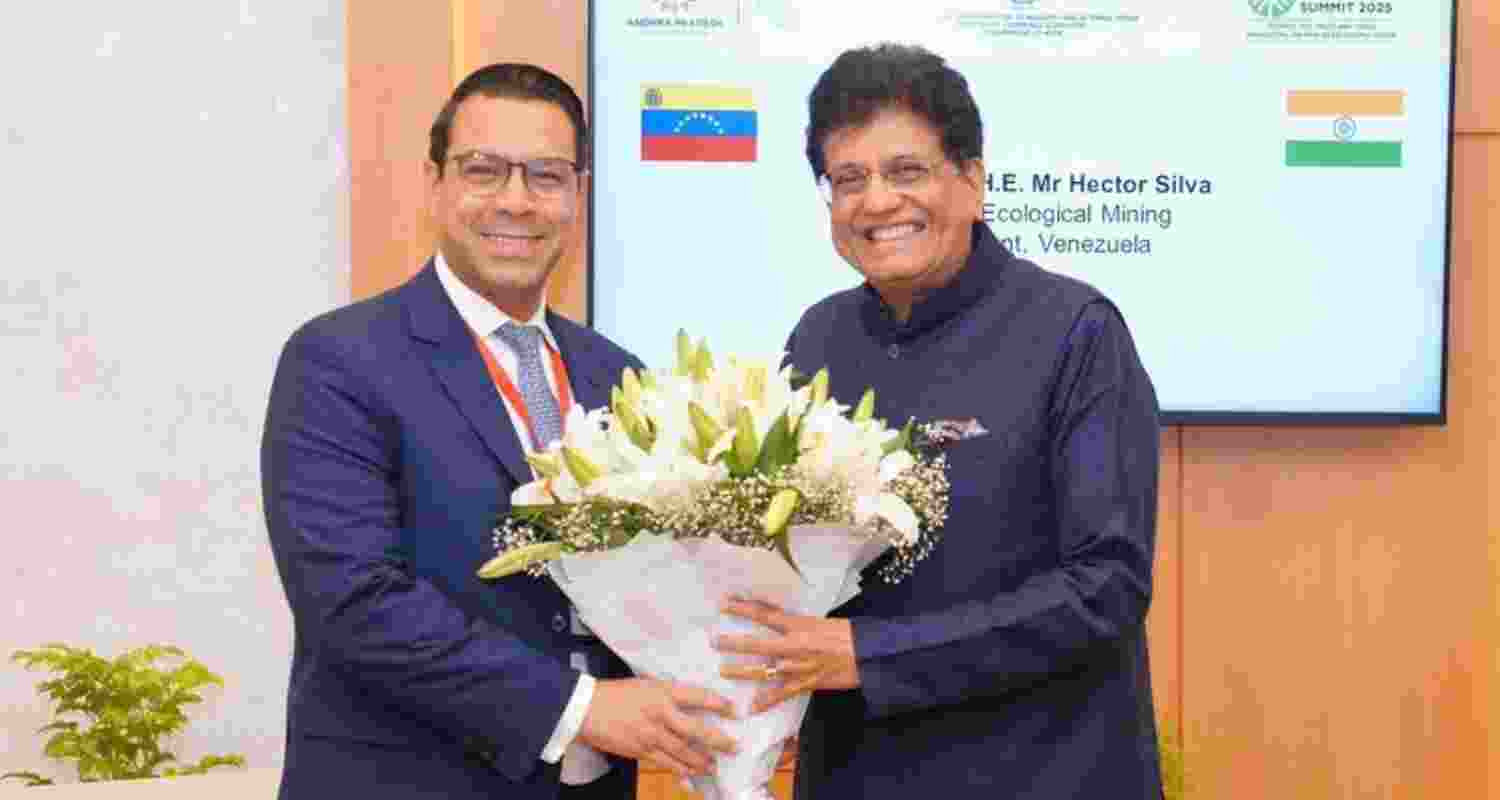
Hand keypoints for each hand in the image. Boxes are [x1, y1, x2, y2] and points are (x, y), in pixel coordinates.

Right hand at [577, 678, 737, 778]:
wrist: (586, 709)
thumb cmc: (615, 693)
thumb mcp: (645, 684)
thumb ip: (667, 693)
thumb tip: (688, 701)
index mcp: (662, 692)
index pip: (697, 696)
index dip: (718, 703)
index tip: (734, 710)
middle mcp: (660, 714)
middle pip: (695, 730)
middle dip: (717, 740)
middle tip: (734, 747)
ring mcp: (650, 735)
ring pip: (682, 751)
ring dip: (701, 761)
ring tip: (714, 766)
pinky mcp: (640, 751)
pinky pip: (665, 763)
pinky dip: (679, 770)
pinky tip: (690, 775)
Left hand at [715, 596, 858, 712]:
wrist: (868, 654)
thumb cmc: (845, 633)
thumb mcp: (818, 620)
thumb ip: (794, 621)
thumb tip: (771, 615)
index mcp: (799, 625)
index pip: (765, 615)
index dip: (743, 609)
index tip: (724, 603)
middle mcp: (795, 646)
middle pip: (758, 644)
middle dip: (734, 643)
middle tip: (714, 641)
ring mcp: (799, 667)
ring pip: (765, 671)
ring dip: (742, 672)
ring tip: (724, 671)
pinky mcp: (806, 683)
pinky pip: (782, 694)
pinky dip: (766, 701)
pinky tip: (751, 707)